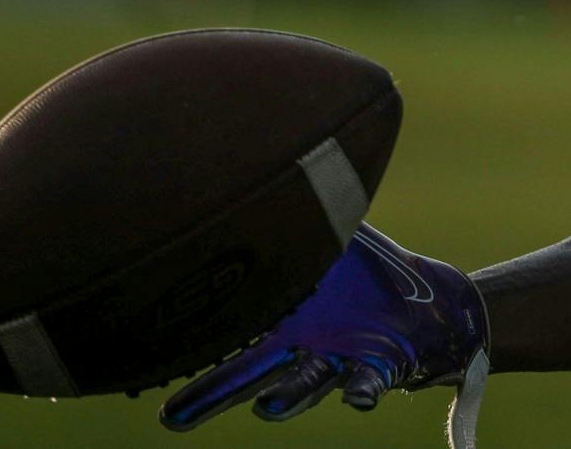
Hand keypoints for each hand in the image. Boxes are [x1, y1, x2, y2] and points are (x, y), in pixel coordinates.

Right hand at [160, 224, 489, 442]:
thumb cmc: (363, 273)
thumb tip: (260, 153)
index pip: (226, 336)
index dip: (190, 348)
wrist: (423, 302)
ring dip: (288, 396)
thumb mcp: (327, 237)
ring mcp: (335, 362)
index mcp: (278, 320)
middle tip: (173, 417)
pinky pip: (366, 383)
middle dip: (212, 393)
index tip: (147, 364)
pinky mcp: (377, 367)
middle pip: (248, 374)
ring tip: (267, 408)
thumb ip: (299, 207)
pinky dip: (361, 391)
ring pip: (305, 383)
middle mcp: (298, 348)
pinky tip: (358, 399)